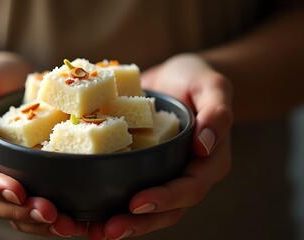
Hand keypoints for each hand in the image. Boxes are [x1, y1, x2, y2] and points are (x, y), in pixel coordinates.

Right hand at [0, 52, 86, 236]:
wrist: (11, 80)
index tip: (18, 192)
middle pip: (1, 203)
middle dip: (25, 213)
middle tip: (52, 215)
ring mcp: (13, 176)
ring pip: (22, 210)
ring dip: (44, 223)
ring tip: (71, 226)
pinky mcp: (35, 176)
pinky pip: (43, 199)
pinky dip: (59, 213)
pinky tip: (82, 219)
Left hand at [88, 53, 232, 238]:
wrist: (175, 79)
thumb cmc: (196, 79)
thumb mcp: (212, 85)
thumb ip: (217, 111)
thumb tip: (205, 145)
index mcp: (207, 161)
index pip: (190, 187)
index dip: (166, 199)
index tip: (137, 203)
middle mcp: (185, 174)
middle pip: (167, 209)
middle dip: (138, 223)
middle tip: (107, 231)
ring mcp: (162, 174)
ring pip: (146, 208)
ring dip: (122, 222)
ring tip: (93, 231)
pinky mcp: (142, 168)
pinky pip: (129, 189)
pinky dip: (110, 203)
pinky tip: (87, 212)